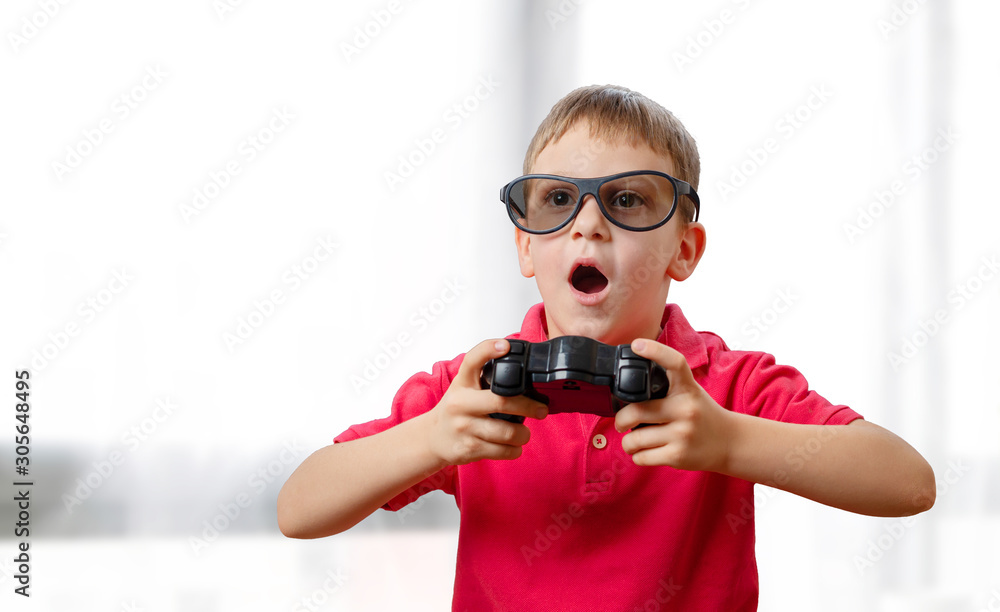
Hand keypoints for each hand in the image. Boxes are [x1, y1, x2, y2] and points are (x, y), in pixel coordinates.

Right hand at [425, 339, 547, 465]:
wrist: (433, 438)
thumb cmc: (457, 409)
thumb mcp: (464, 386)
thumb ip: (486, 377)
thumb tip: (522, 371)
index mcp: (462, 384)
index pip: (472, 360)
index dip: (489, 349)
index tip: (505, 346)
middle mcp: (460, 403)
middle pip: (502, 401)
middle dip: (529, 407)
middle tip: (541, 410)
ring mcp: (464, 427)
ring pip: (507, 432)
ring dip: (523, 434)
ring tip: (524, 433)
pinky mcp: (468, 449)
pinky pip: (502, 451)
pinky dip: (515, 450)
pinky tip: (513, 446)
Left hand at [614, 339, 732, 471]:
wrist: (731, 442)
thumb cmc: (702, 414)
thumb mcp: (690, 392)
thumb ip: (665, 386)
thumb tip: (628, 385)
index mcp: (687, 388)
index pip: (674, 363)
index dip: (655, 351)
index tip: (636, 345)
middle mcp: (685, 409)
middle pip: (636, 411)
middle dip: (620, 420)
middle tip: (621, 422)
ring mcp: (682, 433)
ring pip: (634, 439)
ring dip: (628, 442)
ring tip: (634, 440)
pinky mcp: (678, 456)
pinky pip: (641, 457)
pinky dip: (637, 455)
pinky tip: (646, 451)